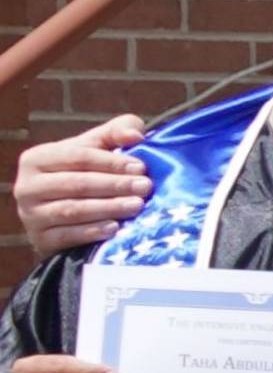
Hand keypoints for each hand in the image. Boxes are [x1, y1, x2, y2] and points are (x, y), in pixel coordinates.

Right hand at [13, 118, 150, 260]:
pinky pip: (67, 235)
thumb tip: (135, 134)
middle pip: (77, 183)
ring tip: (137, 206)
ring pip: (73, 210)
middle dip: (114, 185)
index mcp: (37, 158)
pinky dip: (92, 232)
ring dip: (108, 208)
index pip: (77, 157)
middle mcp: (27, 185)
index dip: (111, 162)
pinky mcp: (39, 238)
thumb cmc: (83, 174)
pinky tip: (115, 229)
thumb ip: (115, 133)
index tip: (141, 167)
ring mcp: (30, 214)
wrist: (60, 218)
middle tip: (145, 187)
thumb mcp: (95, 149)